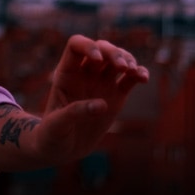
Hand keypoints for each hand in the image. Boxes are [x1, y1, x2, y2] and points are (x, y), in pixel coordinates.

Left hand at [32, 35, 149, 163]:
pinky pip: (129, 79)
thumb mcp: (56, 125)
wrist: (60, 149)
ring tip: (134, 72)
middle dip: (113, 52)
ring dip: (128, 59)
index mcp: (66, 74)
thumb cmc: (51, 134)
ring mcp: (100, 84)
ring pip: (116, 60)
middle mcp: (84, 74)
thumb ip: (74, 112)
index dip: (88, 46)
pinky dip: (138, 74)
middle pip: (100, 48)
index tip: (98, 60)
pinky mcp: (115, 96)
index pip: (76, 46)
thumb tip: (102, 105)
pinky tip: (143, 78)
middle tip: (123, 67)